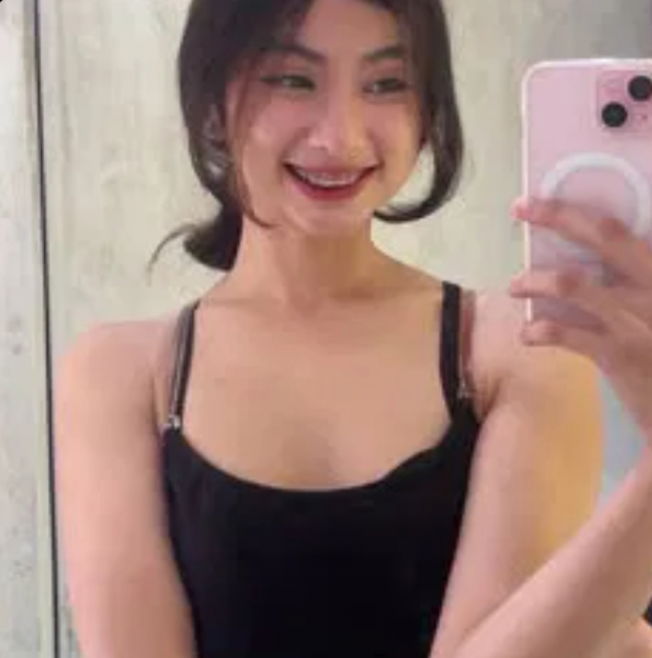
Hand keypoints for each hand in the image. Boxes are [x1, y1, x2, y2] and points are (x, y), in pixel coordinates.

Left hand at [507, 196, 651, 443]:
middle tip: (520, 208)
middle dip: (556, 216)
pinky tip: (527, 334)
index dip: (579, 208)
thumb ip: (634, 275)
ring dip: (535, 279)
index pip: (624, 226)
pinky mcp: (617, 353)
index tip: (541, 199)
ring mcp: (637, 318)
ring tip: (515, 285)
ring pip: (573, 282)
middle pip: (604, 236)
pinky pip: (565, 333)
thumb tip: (594, 260)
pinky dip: (538, 331)